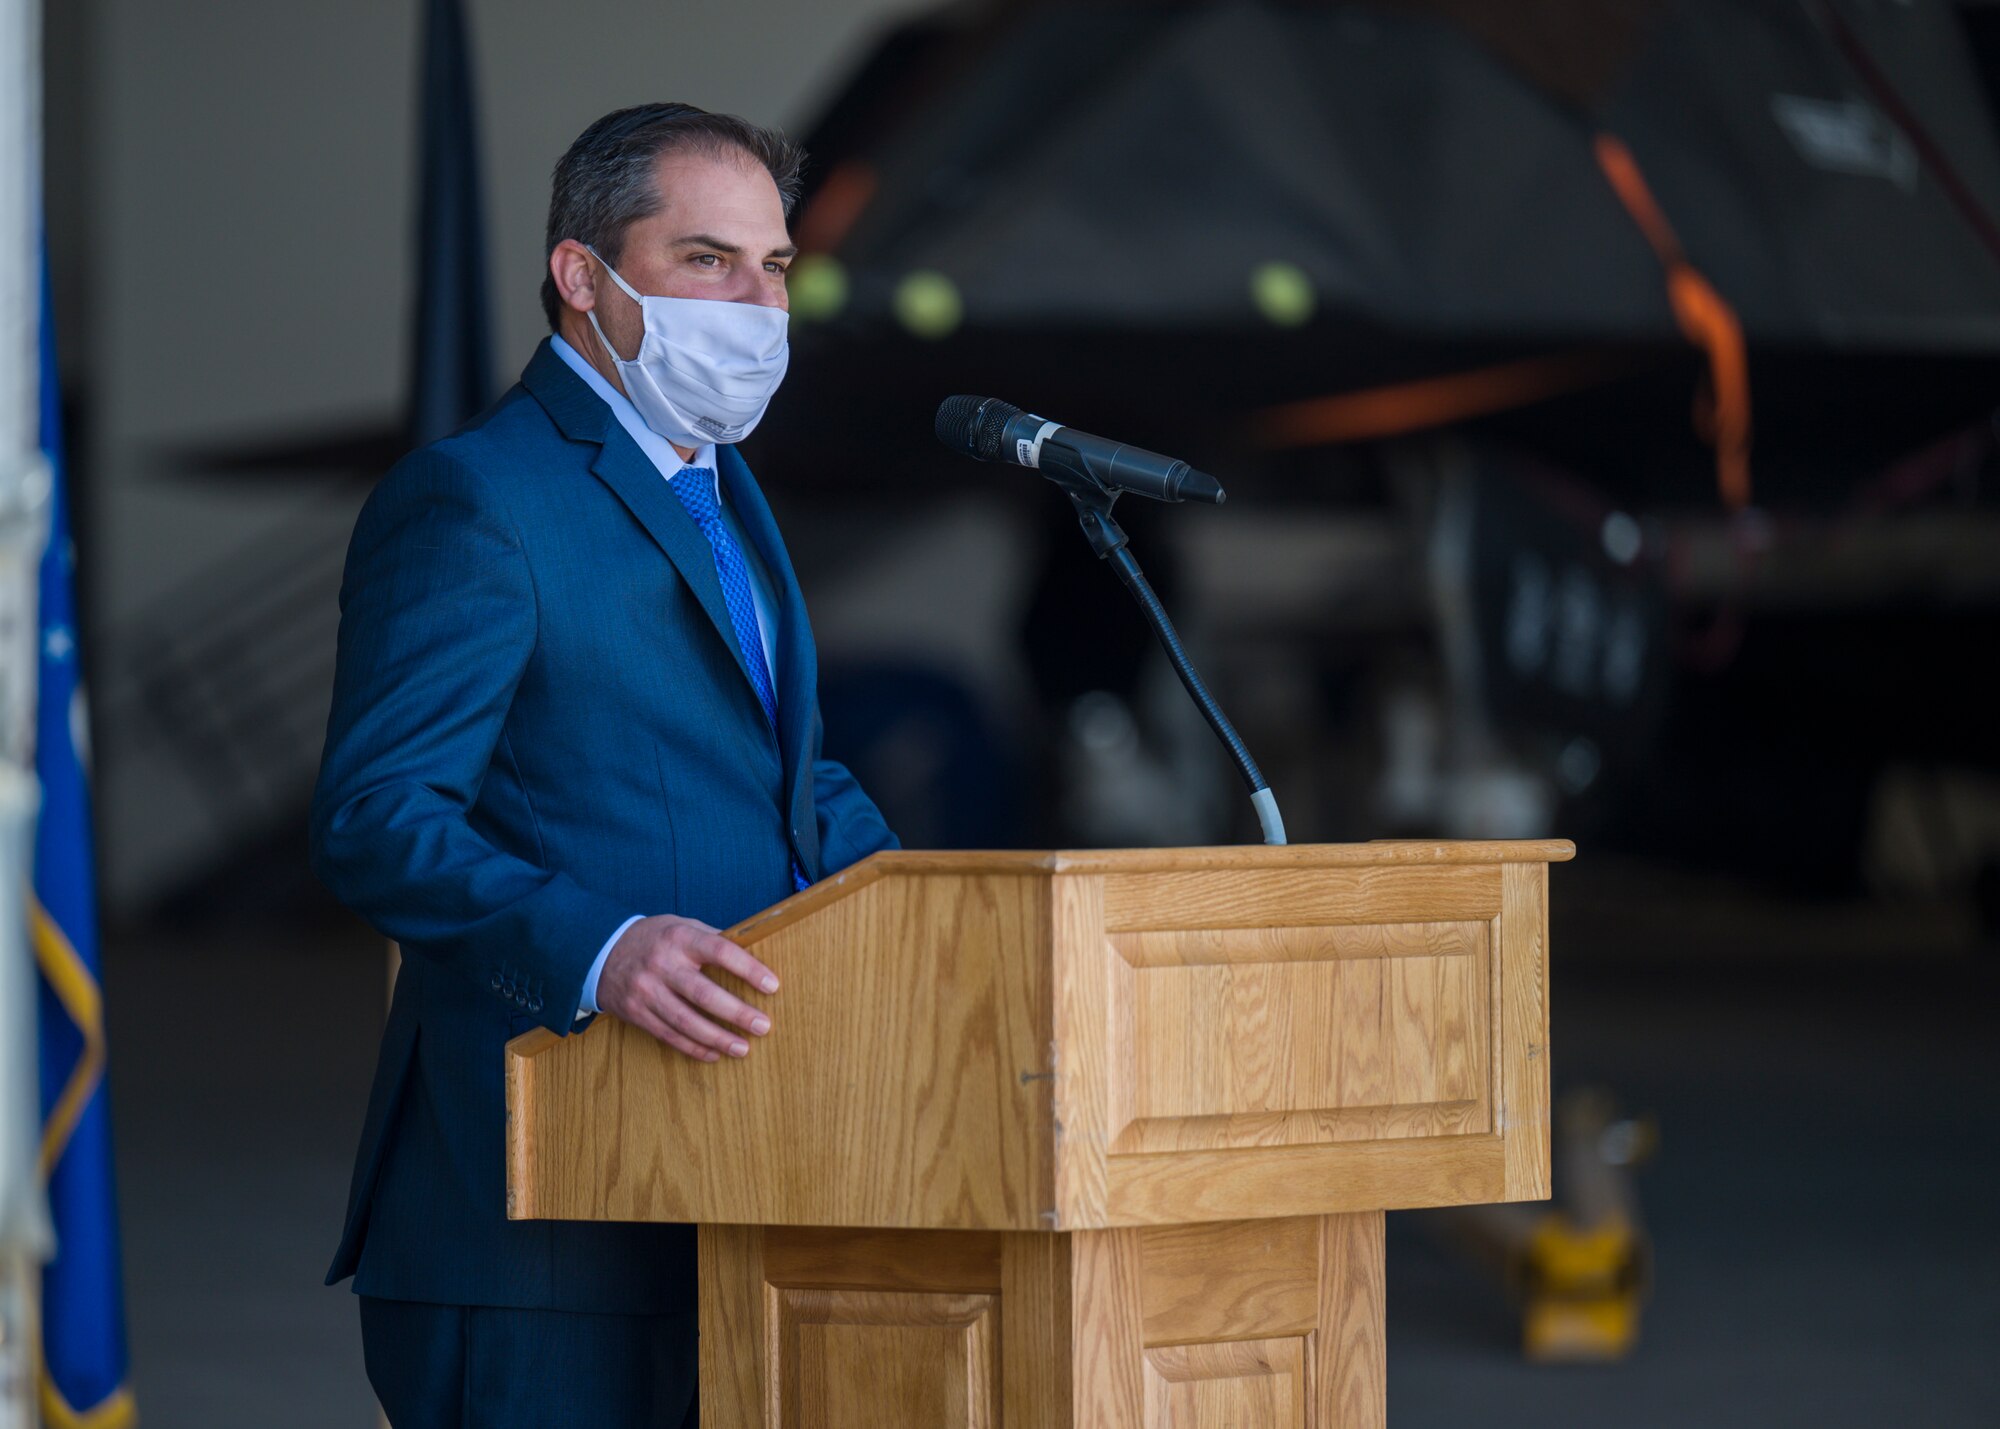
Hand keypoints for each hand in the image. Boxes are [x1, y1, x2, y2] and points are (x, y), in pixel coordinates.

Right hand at [595, 914, 778, 1061]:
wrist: (600, 950)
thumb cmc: (654, 938)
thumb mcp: (680, 925)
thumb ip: (712, 939)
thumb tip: (753, 953)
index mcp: (679, 938)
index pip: (720, 951)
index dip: (748, 969)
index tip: (772, 985)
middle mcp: (662, 964)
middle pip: (704, 994)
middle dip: (737, 1013)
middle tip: (763, 1026)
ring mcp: (647, 991)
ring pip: (686, 1021)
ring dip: (717, 1038)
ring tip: (743, 1048)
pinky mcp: (636, 1013)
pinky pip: (668, 1035)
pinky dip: (693, 1048)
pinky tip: (714, 1053)